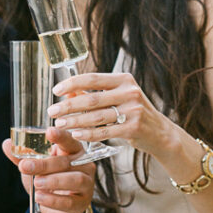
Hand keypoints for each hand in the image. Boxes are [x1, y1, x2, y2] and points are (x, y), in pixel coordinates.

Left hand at [2, 127, 94, 212]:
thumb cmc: (48, 179)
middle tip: (24, 166)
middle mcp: (84, 164)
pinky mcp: (83, 201)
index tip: (49, 132)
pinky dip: (53, 200)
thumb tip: (6, 143)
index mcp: (72, 150)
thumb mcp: (35, 167)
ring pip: (74, 179)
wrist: (57, 206)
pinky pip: (70, 201)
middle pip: (66, 162)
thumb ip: (22, 156)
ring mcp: (87, 183)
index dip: (60, 136)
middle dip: (44, 164)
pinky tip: (40, 197)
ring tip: (36, 183)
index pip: (69, 140)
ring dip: (53, 181)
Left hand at [48, 72, 173, 157]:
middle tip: (52, 111)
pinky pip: (104, 131)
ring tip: (60, 123)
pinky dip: (88, 134)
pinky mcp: (133, 128)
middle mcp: (130, 92)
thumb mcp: (119, 97)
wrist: (160, 132)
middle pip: (91, 99)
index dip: (71, 83)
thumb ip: (95, 94)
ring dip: (74, 121)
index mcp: (124, 80)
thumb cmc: (134, 112)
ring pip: (96, 117)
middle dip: (68, 106)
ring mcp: (133, 110)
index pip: (92, 78)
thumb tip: (68, 92)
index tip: (56, 90)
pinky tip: (76, 134)